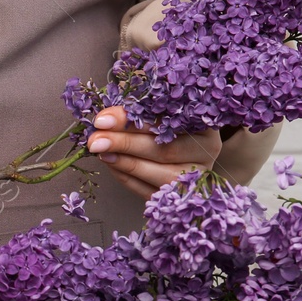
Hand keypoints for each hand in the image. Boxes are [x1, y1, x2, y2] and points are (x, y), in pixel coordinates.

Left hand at [85, 107, 220, 198]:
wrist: (183, 143)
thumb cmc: (167, 118)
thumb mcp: (158, 105)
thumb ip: (141, 104)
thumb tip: (110, 109)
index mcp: (203, 121)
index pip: (166, 120)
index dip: (133, 120)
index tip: (103, 118)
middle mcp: (206, 150)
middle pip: (165, 150)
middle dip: (125, 143)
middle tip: (95, 139)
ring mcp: (197, 176)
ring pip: (162, 174)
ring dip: (126, 163)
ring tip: (101, 152)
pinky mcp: (181, 196)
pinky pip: (152, 190)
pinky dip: (128, 178)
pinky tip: (111, 164)